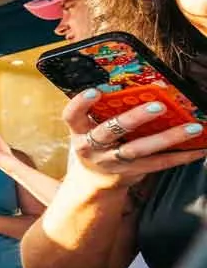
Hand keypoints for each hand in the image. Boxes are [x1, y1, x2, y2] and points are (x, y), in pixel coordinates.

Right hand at [64, 89, 205, 190]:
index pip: (72, 116)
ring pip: (139, 149)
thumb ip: (101, 112)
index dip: (81, 104)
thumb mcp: (88, 129)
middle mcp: (92, 147)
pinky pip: (158, 164)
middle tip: (158, 106)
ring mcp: (112, 161)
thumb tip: (135, 86)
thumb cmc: (95, 144)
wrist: (93, 180)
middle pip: (109, 132)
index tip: (95, 91)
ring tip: (192, 128)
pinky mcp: (131, 172)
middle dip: (133, 119)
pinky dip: (180, 156)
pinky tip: (199, 148)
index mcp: (80, 132)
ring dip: (167, 138)